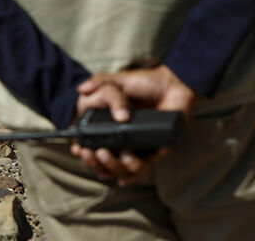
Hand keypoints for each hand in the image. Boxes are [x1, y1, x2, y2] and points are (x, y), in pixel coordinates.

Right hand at [71, 66, 197, 186]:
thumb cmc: (146, 82)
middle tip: (97, 152)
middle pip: (102, 163)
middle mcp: (119, 139)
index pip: (89, 145)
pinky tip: (125, 174)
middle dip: (95, 163)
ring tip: (114, 153)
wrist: (174, 84)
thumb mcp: (119, 81)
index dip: (82, 151)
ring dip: (113, 166)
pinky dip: (132, 173)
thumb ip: (99, 83)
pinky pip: (142, 168)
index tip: (80, 149)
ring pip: (119, 169)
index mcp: (107, 126)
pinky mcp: (152, 150)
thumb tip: (82, 89)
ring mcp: (135, 146)